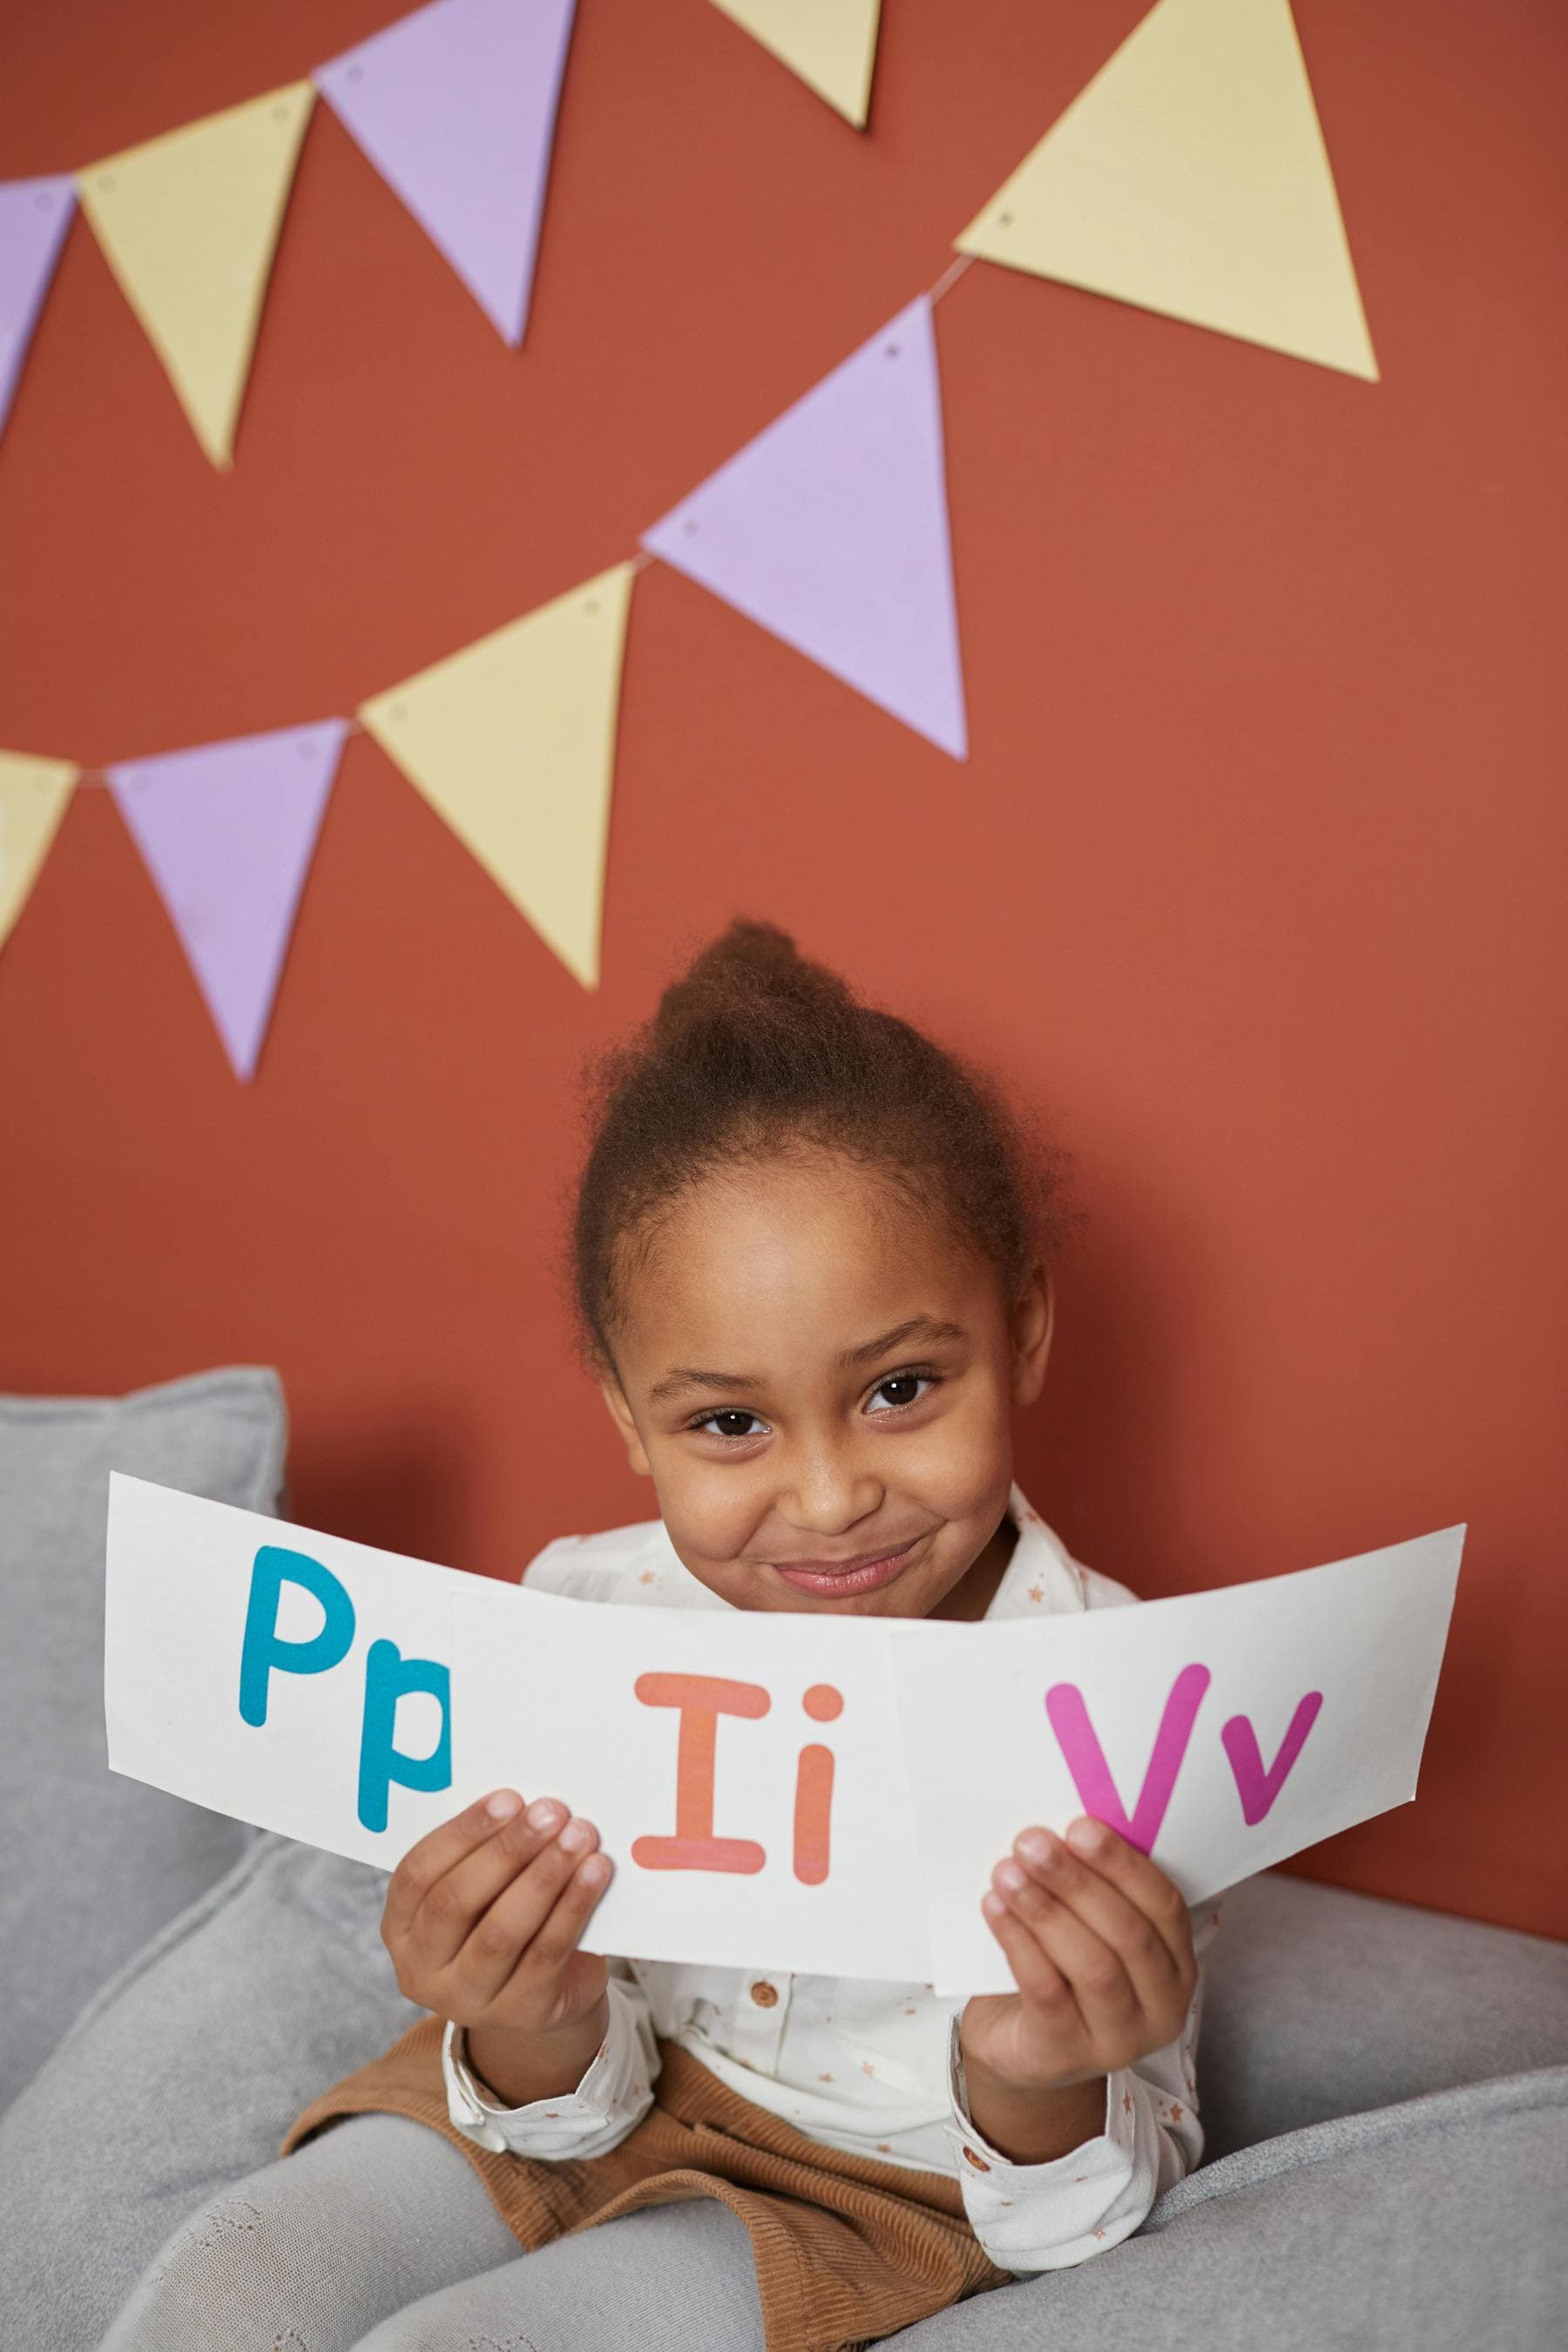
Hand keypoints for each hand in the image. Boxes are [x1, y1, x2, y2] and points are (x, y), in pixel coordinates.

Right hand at [381, 1787, 613, 2038]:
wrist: (544, 1994)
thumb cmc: (504, 1918)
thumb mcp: (480, 1892)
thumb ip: (484, 1853)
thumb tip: (526, 1801)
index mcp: (400, 1928)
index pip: (416, 1875)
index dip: (461, 1834)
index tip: (508, 1798)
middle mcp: (423, 1971)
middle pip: (457, 1902)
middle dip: (508, 1850)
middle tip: (550, 1811)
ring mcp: (468, 2001)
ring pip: (502, 1932)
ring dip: (544, 1876)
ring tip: (578, 1836)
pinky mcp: (521, 2013)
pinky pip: (547, 1953)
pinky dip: (573, 1907)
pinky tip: (595, 1872)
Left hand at [960, 1818, 1195, 2096]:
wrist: (1019, 2047)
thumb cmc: (1061, 1972)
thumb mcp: (1091, 1933)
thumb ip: (1093, 1891)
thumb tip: (1061, 1827)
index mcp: (1177, 1966)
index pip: (1165, 1907)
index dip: (1123, 1864)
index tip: (1079, 1825)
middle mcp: (1161, 2008)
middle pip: (1128, 1935)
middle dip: (1077, 1882)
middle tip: (1032, 1842)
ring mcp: (1118, 2040)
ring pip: (1092, 1965)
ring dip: (1046, 1910)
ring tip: (1007, 1872)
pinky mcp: (1067, 2055)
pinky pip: (1047, 1992)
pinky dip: (1019, 1944)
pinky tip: (994, 1909)